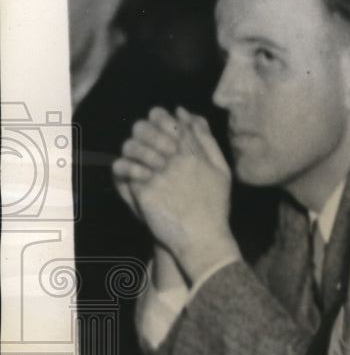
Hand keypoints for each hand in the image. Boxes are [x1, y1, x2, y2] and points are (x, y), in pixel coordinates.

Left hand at [113, 107, 238, 281]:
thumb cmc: (214, 205)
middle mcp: (178, 162)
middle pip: (151, 131)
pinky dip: (124, 167)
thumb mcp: (220, 170)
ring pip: (135, 147)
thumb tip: (190, 116)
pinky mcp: (147, 191)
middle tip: (140, 134)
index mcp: (196, 155)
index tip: (155, 117)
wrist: (203, 238)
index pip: (173, 123)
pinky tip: (126, 171)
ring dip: (131, 147)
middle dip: (143, 129)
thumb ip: (207, 141)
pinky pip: (127, 170)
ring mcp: (161, 176)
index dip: (161, 116)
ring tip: (132, 154)